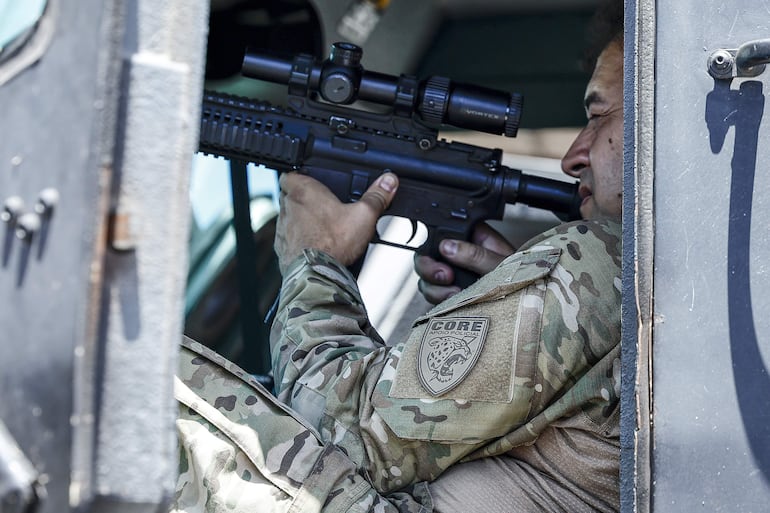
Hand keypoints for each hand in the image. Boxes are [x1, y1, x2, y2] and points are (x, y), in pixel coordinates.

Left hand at [275, 171, 398, 273]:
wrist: (315, 273)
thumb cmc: (332, 243)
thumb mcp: (364, 215)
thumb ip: (376, 196)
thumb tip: (388, 181)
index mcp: (303, 191)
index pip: (291, 173)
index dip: (301, 176)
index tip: (313, 181)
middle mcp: (288, 207)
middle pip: (292, 196)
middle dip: (306, 200)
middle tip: (325, 207)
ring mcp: (282, 228)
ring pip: (290, 217)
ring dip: (302, 220)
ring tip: (323, 229)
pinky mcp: (282, 247)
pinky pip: (289, 238)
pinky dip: (299, 240)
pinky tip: (316, 245)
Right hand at [414, 223, 514, 303]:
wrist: (528, 303)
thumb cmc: (522, 277)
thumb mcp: (501, 264)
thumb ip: (475, 255)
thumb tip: (448, 246)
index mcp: (472, 236)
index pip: (442, 230)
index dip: (435, 242)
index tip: (442, 254)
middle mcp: (459, 252)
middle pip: (426, 254)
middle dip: (429, 268)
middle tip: (445, 277)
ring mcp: (453, 273)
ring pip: (426, 277)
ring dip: (434, 287)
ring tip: (454, 294)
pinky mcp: (450, 292)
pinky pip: (433, 294)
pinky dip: (438, 299)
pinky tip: (453, 302)